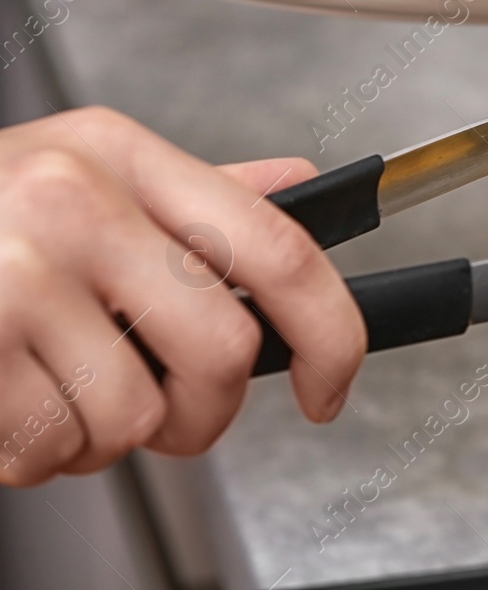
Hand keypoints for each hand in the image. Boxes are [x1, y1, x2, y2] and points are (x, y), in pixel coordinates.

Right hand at [0, 107, 363, 485]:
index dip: (334, 333)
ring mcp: (15, 274)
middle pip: (223, 349)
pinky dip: (38, 454)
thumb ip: (197, 195)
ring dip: (104, 438)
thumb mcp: (87, 169)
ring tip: (57, 391)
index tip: (335, 386)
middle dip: (204, 410)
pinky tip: (9, 403)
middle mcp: (76, 203)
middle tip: (166, 408)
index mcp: (124, 154)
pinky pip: (50, 448)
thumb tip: (302, 193)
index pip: (279, 248)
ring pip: (134, 416)